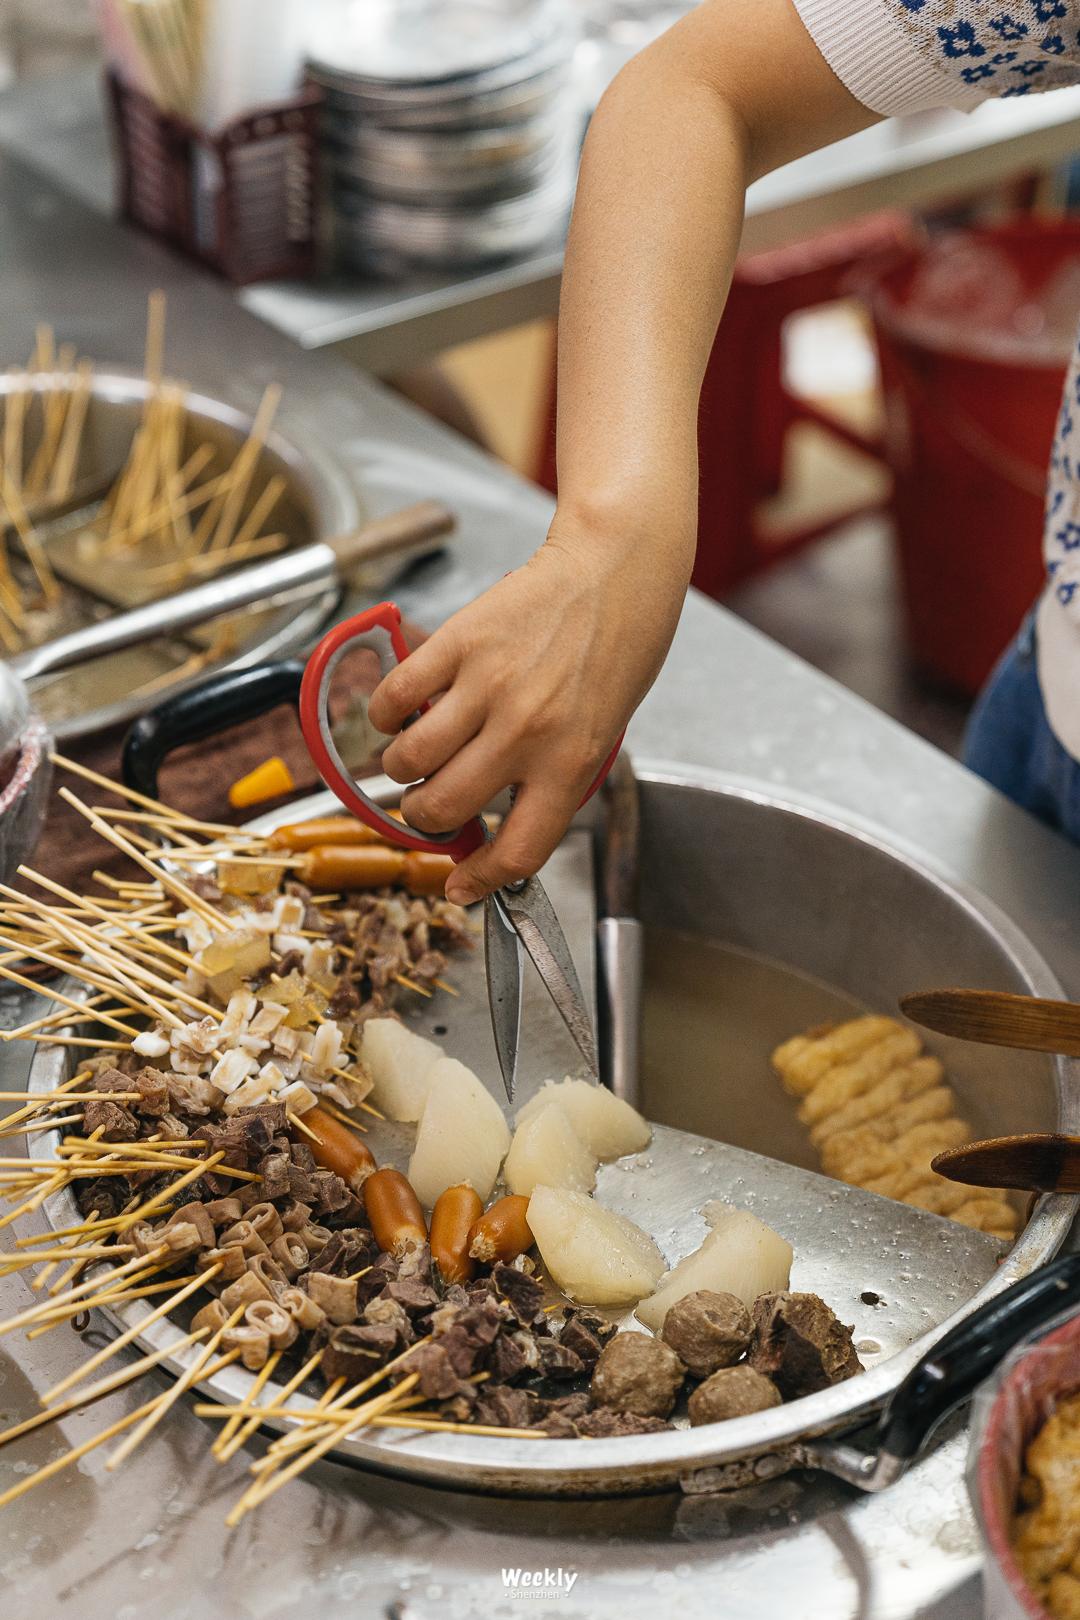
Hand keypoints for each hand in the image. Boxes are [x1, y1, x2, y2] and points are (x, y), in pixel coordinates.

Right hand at [368, 515, 690, 903]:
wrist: (615, 572)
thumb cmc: (616, 652)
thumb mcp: (598, 734)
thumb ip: (548, 780)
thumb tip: (489, 826)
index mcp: (571, 763)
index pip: (516, 850)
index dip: (479, 879)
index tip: (459, 884)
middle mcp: (527, 731)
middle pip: (443, 808)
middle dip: (423, 818)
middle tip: (426, 805)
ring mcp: (488, 686)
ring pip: (409, 759)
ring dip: (399, 769)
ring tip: (412, 758)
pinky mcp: (459, 643)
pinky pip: (396, 696)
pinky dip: (384, 715)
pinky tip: (398, 713)